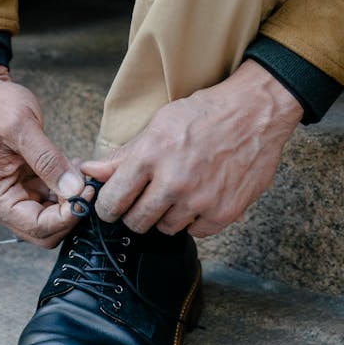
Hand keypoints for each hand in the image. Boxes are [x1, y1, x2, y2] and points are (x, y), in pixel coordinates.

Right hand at [0, 63, 88, 246]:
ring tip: (82, 173)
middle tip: (87, 186)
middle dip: (69, 213)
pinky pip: (48, 198)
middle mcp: (0, 202)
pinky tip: (74, 168)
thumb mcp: (23, 127)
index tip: (86, 192)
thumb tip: (75, 191)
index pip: (37, 226)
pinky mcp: (22, 183)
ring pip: (49, 217)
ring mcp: (11, 194)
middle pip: (43, 231)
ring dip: (69, 201)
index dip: (67, 216)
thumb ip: (49, 161)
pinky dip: (65, 189)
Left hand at [81, 60, 302, 236]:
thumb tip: (89, 171)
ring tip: (178, 191)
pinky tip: (199, 197)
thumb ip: (123, 156)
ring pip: (165, 228)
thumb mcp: (157, 126)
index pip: (113, 202)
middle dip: (136, 213)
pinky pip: (196, 232)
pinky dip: (195, 219)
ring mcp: (201, 199)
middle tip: (147, 197)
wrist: (254, 112)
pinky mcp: (225, 212)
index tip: (113, 205)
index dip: (108, 207)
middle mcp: (174, 181)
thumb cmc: (203, 114)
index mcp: (151, 156)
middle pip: (136, 222)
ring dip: (167, 215)